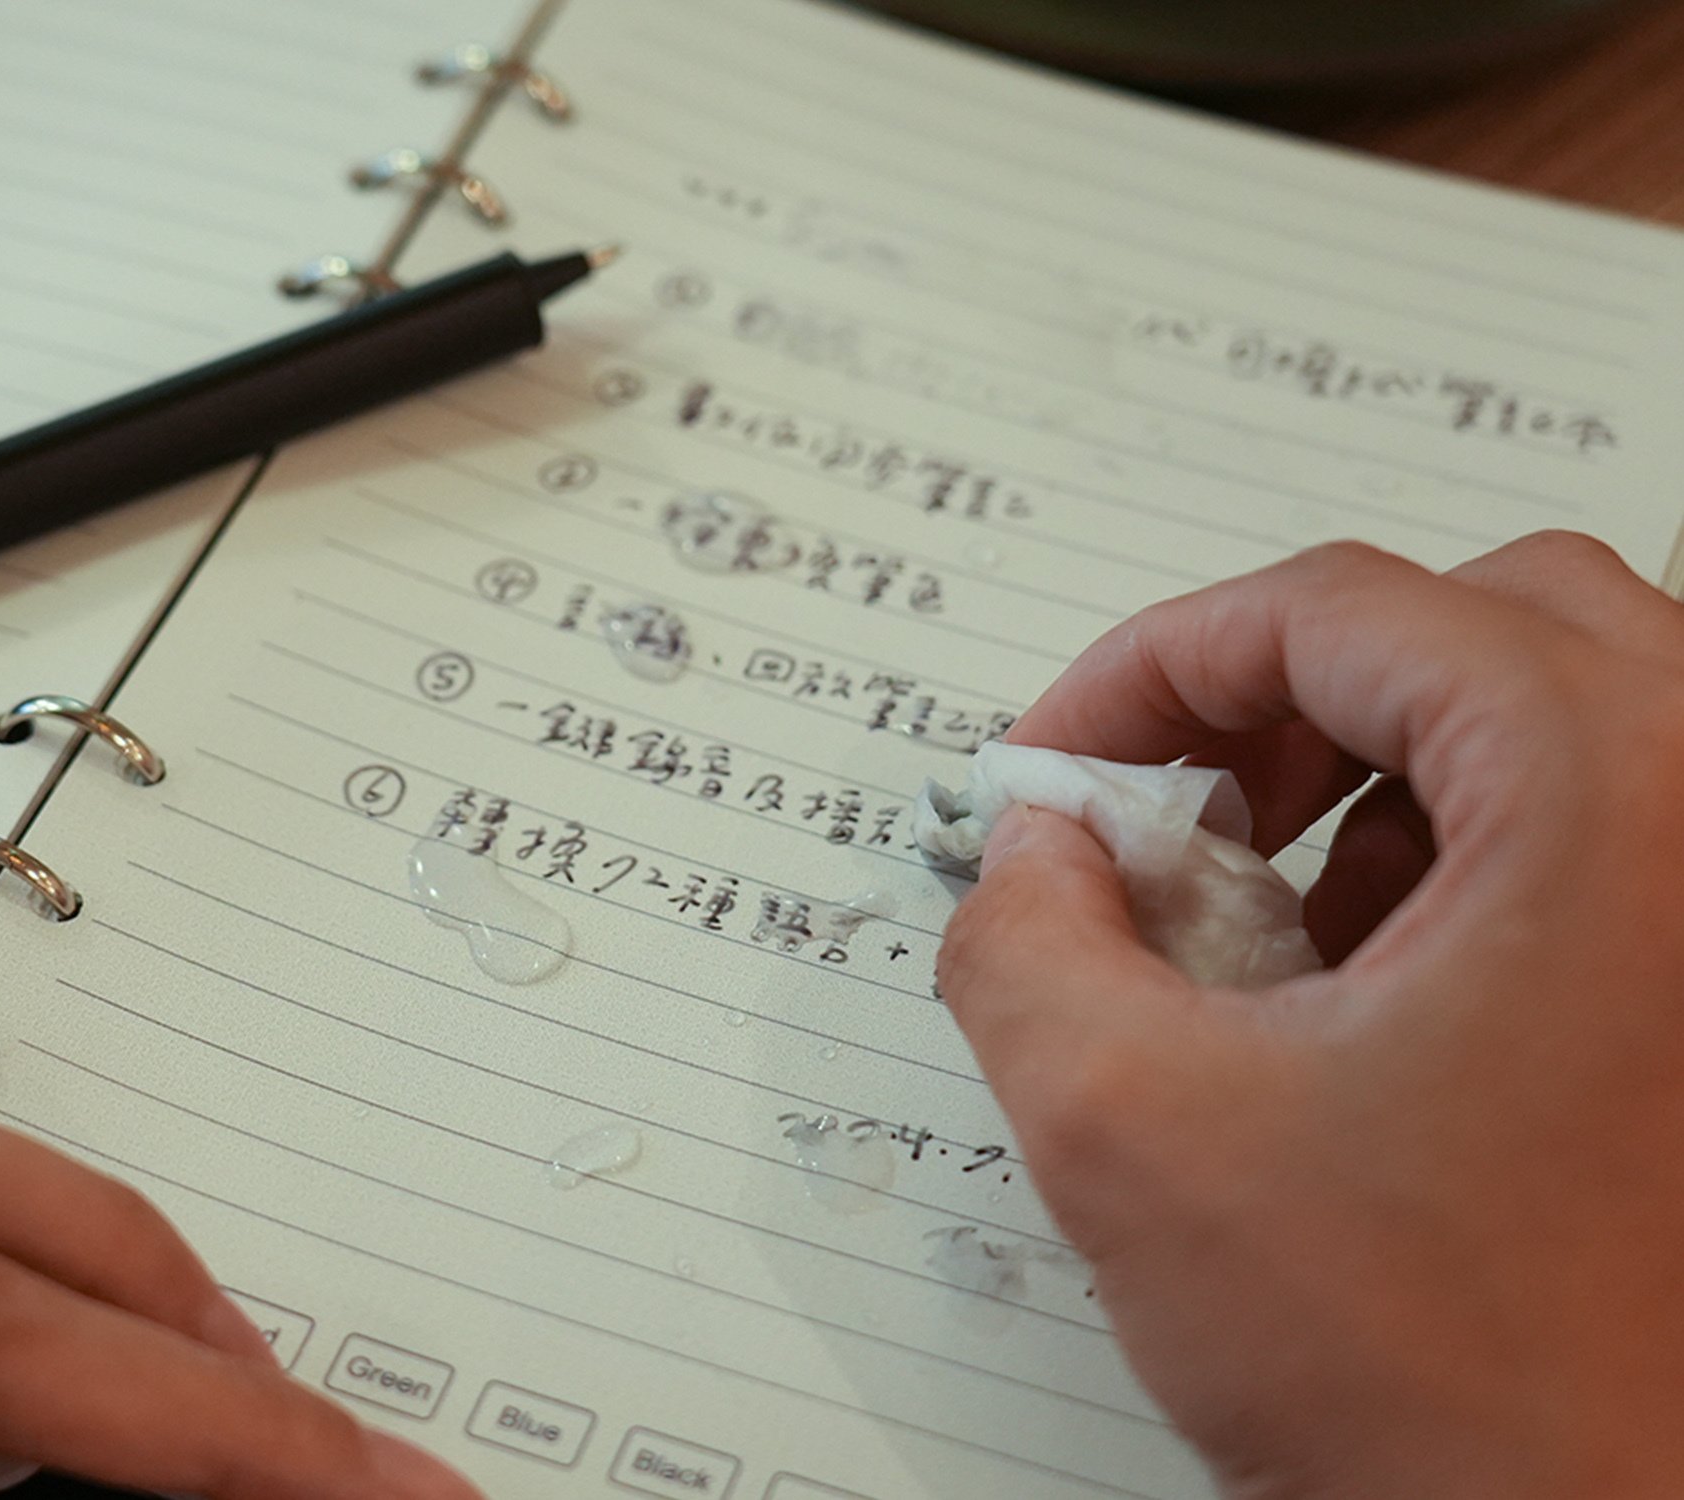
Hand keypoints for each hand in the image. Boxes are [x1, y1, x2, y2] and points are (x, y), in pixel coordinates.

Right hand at [936, 534, 1683, 1499]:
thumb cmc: (1454, 1390)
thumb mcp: (1134, 1134)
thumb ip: (1023, 944)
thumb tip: (1031, 857)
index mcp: (1614, 806)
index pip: (1345, 610)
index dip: (1158, 666)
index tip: (1067, 763)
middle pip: (1483, 622)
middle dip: (1289, 698)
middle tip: (1175, 807)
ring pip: (1561, 717)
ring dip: (1383, 781)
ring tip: (1270, 929)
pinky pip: (1615, 834)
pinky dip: (1471, 863)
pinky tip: (1374, 1002)